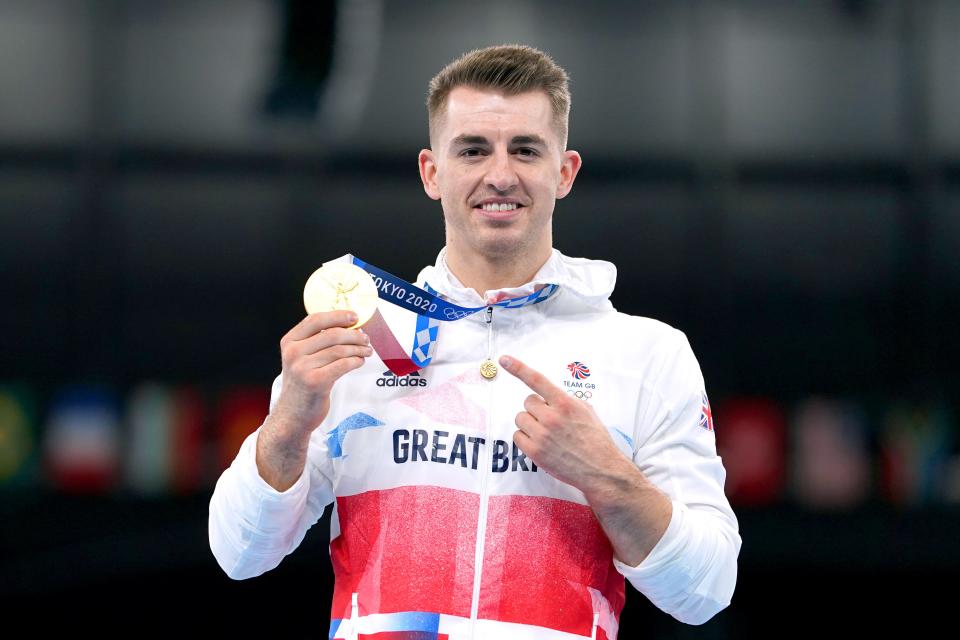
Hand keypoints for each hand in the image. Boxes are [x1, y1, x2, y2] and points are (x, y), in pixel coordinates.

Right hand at [273, 310, 372, 436]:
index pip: (315, 320)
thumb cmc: (302, 383)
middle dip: (354, 335)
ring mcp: (302, 368)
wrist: (292, 415)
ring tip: (367, 351)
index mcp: (289, 342)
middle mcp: (293, 353)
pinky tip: (360, 361)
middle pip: (332, 335)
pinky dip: (356, 361)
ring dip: (358, 349)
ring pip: (340, 350)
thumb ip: (316, 342)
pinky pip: (343, 365)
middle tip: (366, 339)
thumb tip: (348, 325)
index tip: (355, 316)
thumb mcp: (300, 358)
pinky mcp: (315, 382)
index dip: (338, 315)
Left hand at [499, 355, 628, 492]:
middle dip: (537, 409)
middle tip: (550, 420)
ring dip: (530, 423)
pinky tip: (540, 443)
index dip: (518, 368)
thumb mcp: (586, 411)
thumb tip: (550, 396)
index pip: (537, 380)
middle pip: (527, 402)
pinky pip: (517, 436)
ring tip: (546, 433)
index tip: (504, 359)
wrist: (601, 469)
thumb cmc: (596, 440)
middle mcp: (552, 417)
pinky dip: (525, 438)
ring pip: (521, 418)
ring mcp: (542, 435)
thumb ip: (566, 401)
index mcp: (565, 403)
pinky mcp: (535, 452)